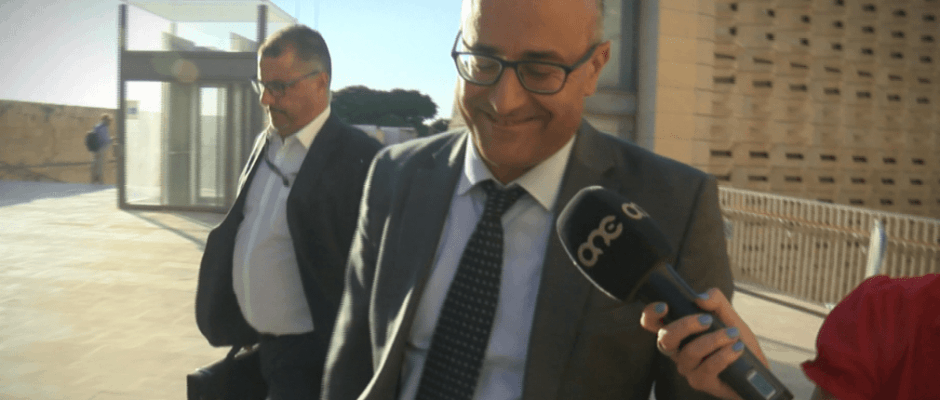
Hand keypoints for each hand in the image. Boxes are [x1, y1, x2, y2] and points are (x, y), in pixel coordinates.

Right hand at [639, 288, 767, 399]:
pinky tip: (737, 348)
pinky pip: (708, 367)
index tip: (664, 306)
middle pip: (665, 338)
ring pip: (690, 352)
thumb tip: (699, 297)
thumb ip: (716, 302)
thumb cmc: (737, 342)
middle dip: (685, 325)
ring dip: (714, 340)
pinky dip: (724, 355)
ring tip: (733, 334)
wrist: (756, 371)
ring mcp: (687, 368)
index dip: (650, 314)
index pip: (653, 323)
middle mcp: (677, 351)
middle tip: (707, 320)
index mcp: (679, 332)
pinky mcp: (700, 382)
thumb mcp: (730, 317)